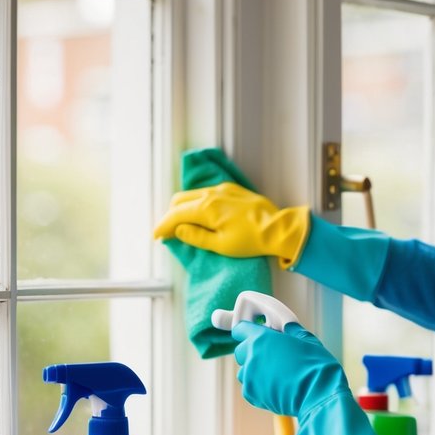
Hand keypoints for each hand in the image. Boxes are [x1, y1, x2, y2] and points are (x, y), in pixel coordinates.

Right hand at [153, 182, 310, 267]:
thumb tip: (178, 231)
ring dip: (183, 208)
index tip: (156, 236)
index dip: (163, 226)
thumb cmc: (250, 241)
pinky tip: (201, 214)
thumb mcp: (221, 245)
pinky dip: (197, 202)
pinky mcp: (232, 189)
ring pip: (192, 194)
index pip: (175, 215)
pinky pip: (207, 193)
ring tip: (183, 224)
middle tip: (168, 232)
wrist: (278, 228)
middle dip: (170, 215)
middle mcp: (211, 194)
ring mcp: (222, 189)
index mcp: (206, 208)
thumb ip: (196, 237)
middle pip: (179, 200)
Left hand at [230, 320, 350, 417]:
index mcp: (261, 338)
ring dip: (255, 371)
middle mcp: (251, 355)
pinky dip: (259, 387)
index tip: (255, 335)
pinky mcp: (251, 394)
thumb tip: (287, 327)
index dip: (248, 331)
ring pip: (245, 371)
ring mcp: (249, 376)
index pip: (240, 329)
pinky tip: (277, 387)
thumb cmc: (315, 365)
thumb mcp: (306, 340)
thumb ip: (290, 331)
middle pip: (241, 350)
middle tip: (272, 356)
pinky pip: (250, 387)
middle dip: (252, 351)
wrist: (317, 394)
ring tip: (277, 375)